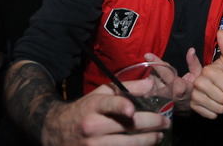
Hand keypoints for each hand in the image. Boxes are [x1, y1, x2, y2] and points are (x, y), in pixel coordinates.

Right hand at [41, 80, 170, 145]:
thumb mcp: (100, 94)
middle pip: (127, 127)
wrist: (56, 132)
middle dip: (152, 124)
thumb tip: (151, 84)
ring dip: (148, 141)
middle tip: (166, 122)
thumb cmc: (84, 110)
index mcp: (93, 107)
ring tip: (159, 136)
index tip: (132, 111)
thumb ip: (126, 88)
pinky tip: (146, 145)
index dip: (120, 108)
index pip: (108, 105)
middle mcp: (92, 127)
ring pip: (128, 145)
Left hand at [143, 50, 202, 113]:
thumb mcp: (198, 76)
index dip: (157, 64)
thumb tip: (191, 50)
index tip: (148, 55)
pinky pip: (146, 91)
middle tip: (153, 63)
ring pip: (149, 84)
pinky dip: (148, 83)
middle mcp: (169, 94)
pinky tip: (153, 81)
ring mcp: (161, 100)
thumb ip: (193, 63)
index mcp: (180, 87)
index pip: (166, 73)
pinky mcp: (155, 103)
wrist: (189, 108)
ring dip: (151, 76)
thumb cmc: (193, 89)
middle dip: (153, 69)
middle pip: (154, 77)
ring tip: (157, 73)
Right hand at [191, 29, 222, 118]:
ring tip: (222, 98)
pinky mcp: (194, 108)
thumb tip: (221, 31)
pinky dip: (217, 112)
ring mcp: (194, 96)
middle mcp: (196, 83)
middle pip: (221, 96)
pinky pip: (212, 114)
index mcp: (205, 70)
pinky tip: (216, 106)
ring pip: (217, 107)